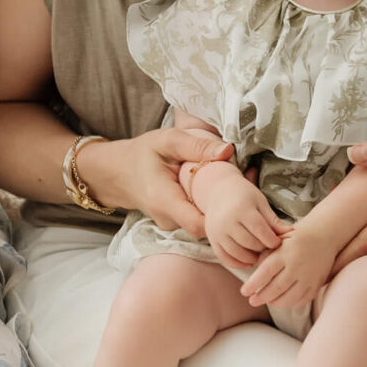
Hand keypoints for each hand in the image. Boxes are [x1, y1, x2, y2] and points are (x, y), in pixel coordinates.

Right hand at [86, 127, 234, 238]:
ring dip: (221, 205)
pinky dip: (212, 204)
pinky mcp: (177, 221)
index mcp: (165, 202)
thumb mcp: (167, 140)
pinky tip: (222, 186)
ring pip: (205, 222)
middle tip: (248, 183)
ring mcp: (172, 224)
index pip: (200, 225)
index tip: (239, 194)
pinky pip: (199, 217)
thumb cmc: (142, 153)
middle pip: (208, 226)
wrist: (118, 172)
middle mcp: (169, 220)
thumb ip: (197, 146)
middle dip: (229, 208)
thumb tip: (228, 151)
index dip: (223, 216)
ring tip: (238, 181)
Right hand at [199, 169, 293, 268]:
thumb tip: (291, 233)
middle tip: (269, 248)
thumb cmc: (244, 195)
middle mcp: (227, 221)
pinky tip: (248, 261)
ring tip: (260, 253)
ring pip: (237, 253)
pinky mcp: (212, 239)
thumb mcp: (260, 203)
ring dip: (251, 258)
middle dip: (262, 248)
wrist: (218, 190)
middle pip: (249, 243)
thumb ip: (273, 220)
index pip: (260, 231)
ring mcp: (217, 232)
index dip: (272, 240)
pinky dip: (237, 263)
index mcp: (242, 209)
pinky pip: (225, 258)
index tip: (278, 242)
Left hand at [243, 225, 337, 312]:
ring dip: (275, 302)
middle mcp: (298, 265)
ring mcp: (309, 276)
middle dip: (261, 297)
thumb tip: (255, 273)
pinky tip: (283, 301)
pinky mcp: (317, 283)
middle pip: (276, 287)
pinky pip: (302, 299)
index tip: (243, 292)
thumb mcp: (279, 239)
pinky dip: (291, 303)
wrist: (325, 234)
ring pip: (289, 297)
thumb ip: (266, 253)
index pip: (266, 272)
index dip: (253, 284)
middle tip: (252, 300)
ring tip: (267, 301)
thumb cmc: (297, 237)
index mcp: (286, 252)